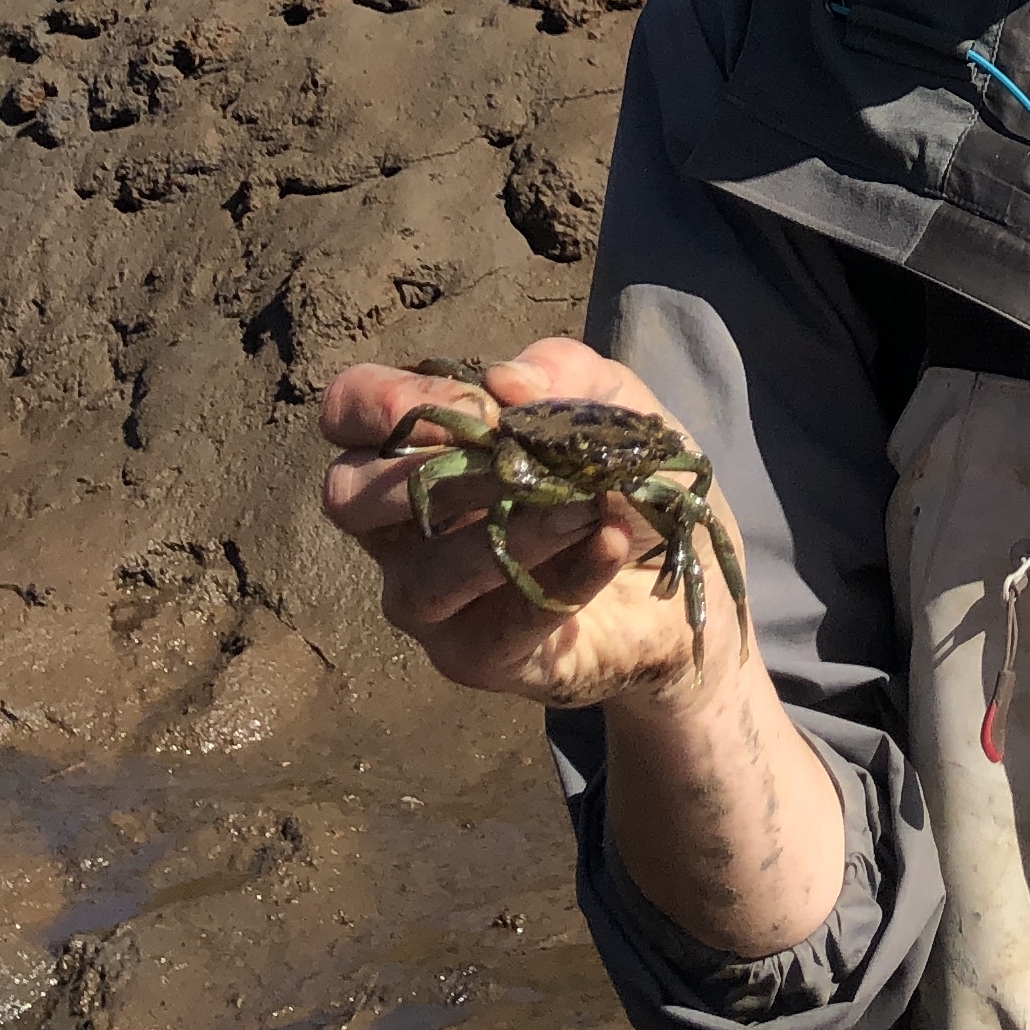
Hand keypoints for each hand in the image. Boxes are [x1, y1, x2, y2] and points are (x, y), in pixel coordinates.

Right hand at [314, 338, 726, 710]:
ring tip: (586, 505)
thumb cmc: (618, 473)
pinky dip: (566, 574)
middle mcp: (399, 529)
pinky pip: (505, 623)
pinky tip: (610, 541)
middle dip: (436, 473)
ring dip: (509, 532)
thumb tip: (505, 382)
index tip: (482, 408)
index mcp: (414, 451)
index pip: (347, 412)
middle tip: (520, 460)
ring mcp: (429, 601)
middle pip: (349, 498)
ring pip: (424, 576)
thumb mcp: (608, 401)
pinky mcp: (475, 657)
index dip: (390, 401)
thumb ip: (562, 372)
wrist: (682, 565)